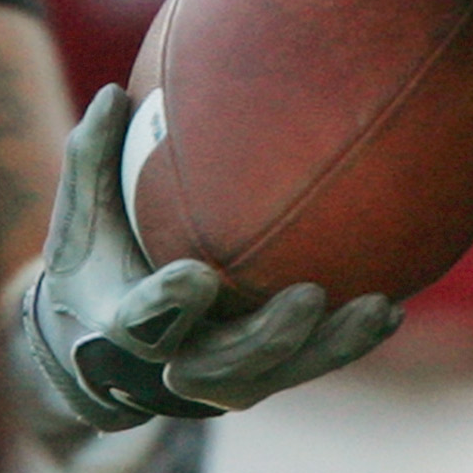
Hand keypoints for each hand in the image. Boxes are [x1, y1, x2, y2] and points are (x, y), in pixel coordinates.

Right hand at [16, 87, 400, 432]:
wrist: (107, 346)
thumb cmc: (94, 263)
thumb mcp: (82, 216)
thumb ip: (92, 158)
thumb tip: (116, 95)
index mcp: (127, 328)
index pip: (145, 324)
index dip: (170, 305)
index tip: (199, 276)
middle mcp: (178, 364)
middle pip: (225, 364)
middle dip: (268, 336)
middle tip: (308, 295)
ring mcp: (226, 378)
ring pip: (284, 371)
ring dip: (332, 343)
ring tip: (377, 308)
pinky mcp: (264, 375)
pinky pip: (312, 363)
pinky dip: (351, 341)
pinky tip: (391, 309)